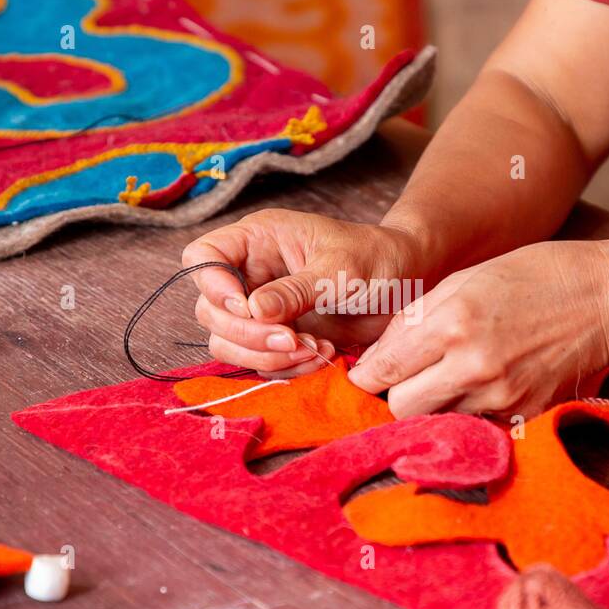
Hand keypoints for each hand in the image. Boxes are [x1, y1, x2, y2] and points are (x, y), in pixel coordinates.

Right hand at [182, 209, 426, 376]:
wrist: (407, 284)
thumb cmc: (375, 258)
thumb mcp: (339, 268)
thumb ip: (295, 290)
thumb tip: (253, 311)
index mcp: (258, 240)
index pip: (202, 257)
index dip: (212, 285)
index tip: (248, 307)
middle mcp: (251, 274)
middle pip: (210, 311)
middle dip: (248, 334)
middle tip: (291, 340)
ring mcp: (261, 309)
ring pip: (228, 344)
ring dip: (266, 357)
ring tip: (315, 351)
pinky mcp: (277, 338)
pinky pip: (259, 363)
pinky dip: (286, 368)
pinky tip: (323, 358)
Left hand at [346, 241, 608, 416]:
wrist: (606, 300)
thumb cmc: (533, 277)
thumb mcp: (465, 279)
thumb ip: (416, 319)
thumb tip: (376, 357)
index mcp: (453, 323)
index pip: (383, 371)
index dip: (367, 375)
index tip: (367, 374)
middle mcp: (474, 366)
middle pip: (401, 408)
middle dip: (397, 393)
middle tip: (408, 376)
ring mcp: (502, 397)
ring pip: (437, 420)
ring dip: (434, 404)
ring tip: (451, 375)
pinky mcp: (524, 414)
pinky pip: (476, 424)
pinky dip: (469, 411)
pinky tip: (483, 385)